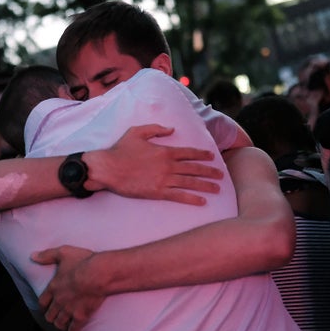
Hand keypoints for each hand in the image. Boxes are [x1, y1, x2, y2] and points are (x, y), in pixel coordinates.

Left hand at [32, 245, 103, 330]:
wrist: (98, 273)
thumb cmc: (82, 262)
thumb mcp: (63, 253)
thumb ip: (47, 255)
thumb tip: (33, 256)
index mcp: (53, 287)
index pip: (42, 302)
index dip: (43, 306)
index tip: (45, 308)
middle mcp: (59, 301)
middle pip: (50, 315)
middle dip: (52, 317)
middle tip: (56, 316)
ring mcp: (69, 310)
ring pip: (60, 324)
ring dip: (61, 325)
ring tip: (64, 325)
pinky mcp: (81, 316)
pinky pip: (74, 330)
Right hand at [86, 124, 223, 205]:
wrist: (108, 168)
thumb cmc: (120, 150)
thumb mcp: (137, 131)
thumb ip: (156, 129)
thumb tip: (172, 129)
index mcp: (165, 151)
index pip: (189, 153)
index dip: (202, 155)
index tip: (212, 157)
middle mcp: (168, 165)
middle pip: (194, 168)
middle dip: (210, 171)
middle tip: (221, 175)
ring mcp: (164, 180)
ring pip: (190, 183)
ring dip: (206, 186)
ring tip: (217, 189)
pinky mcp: (157, 192)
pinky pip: (179, 196)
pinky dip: (192, 199)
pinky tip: (202, 201)